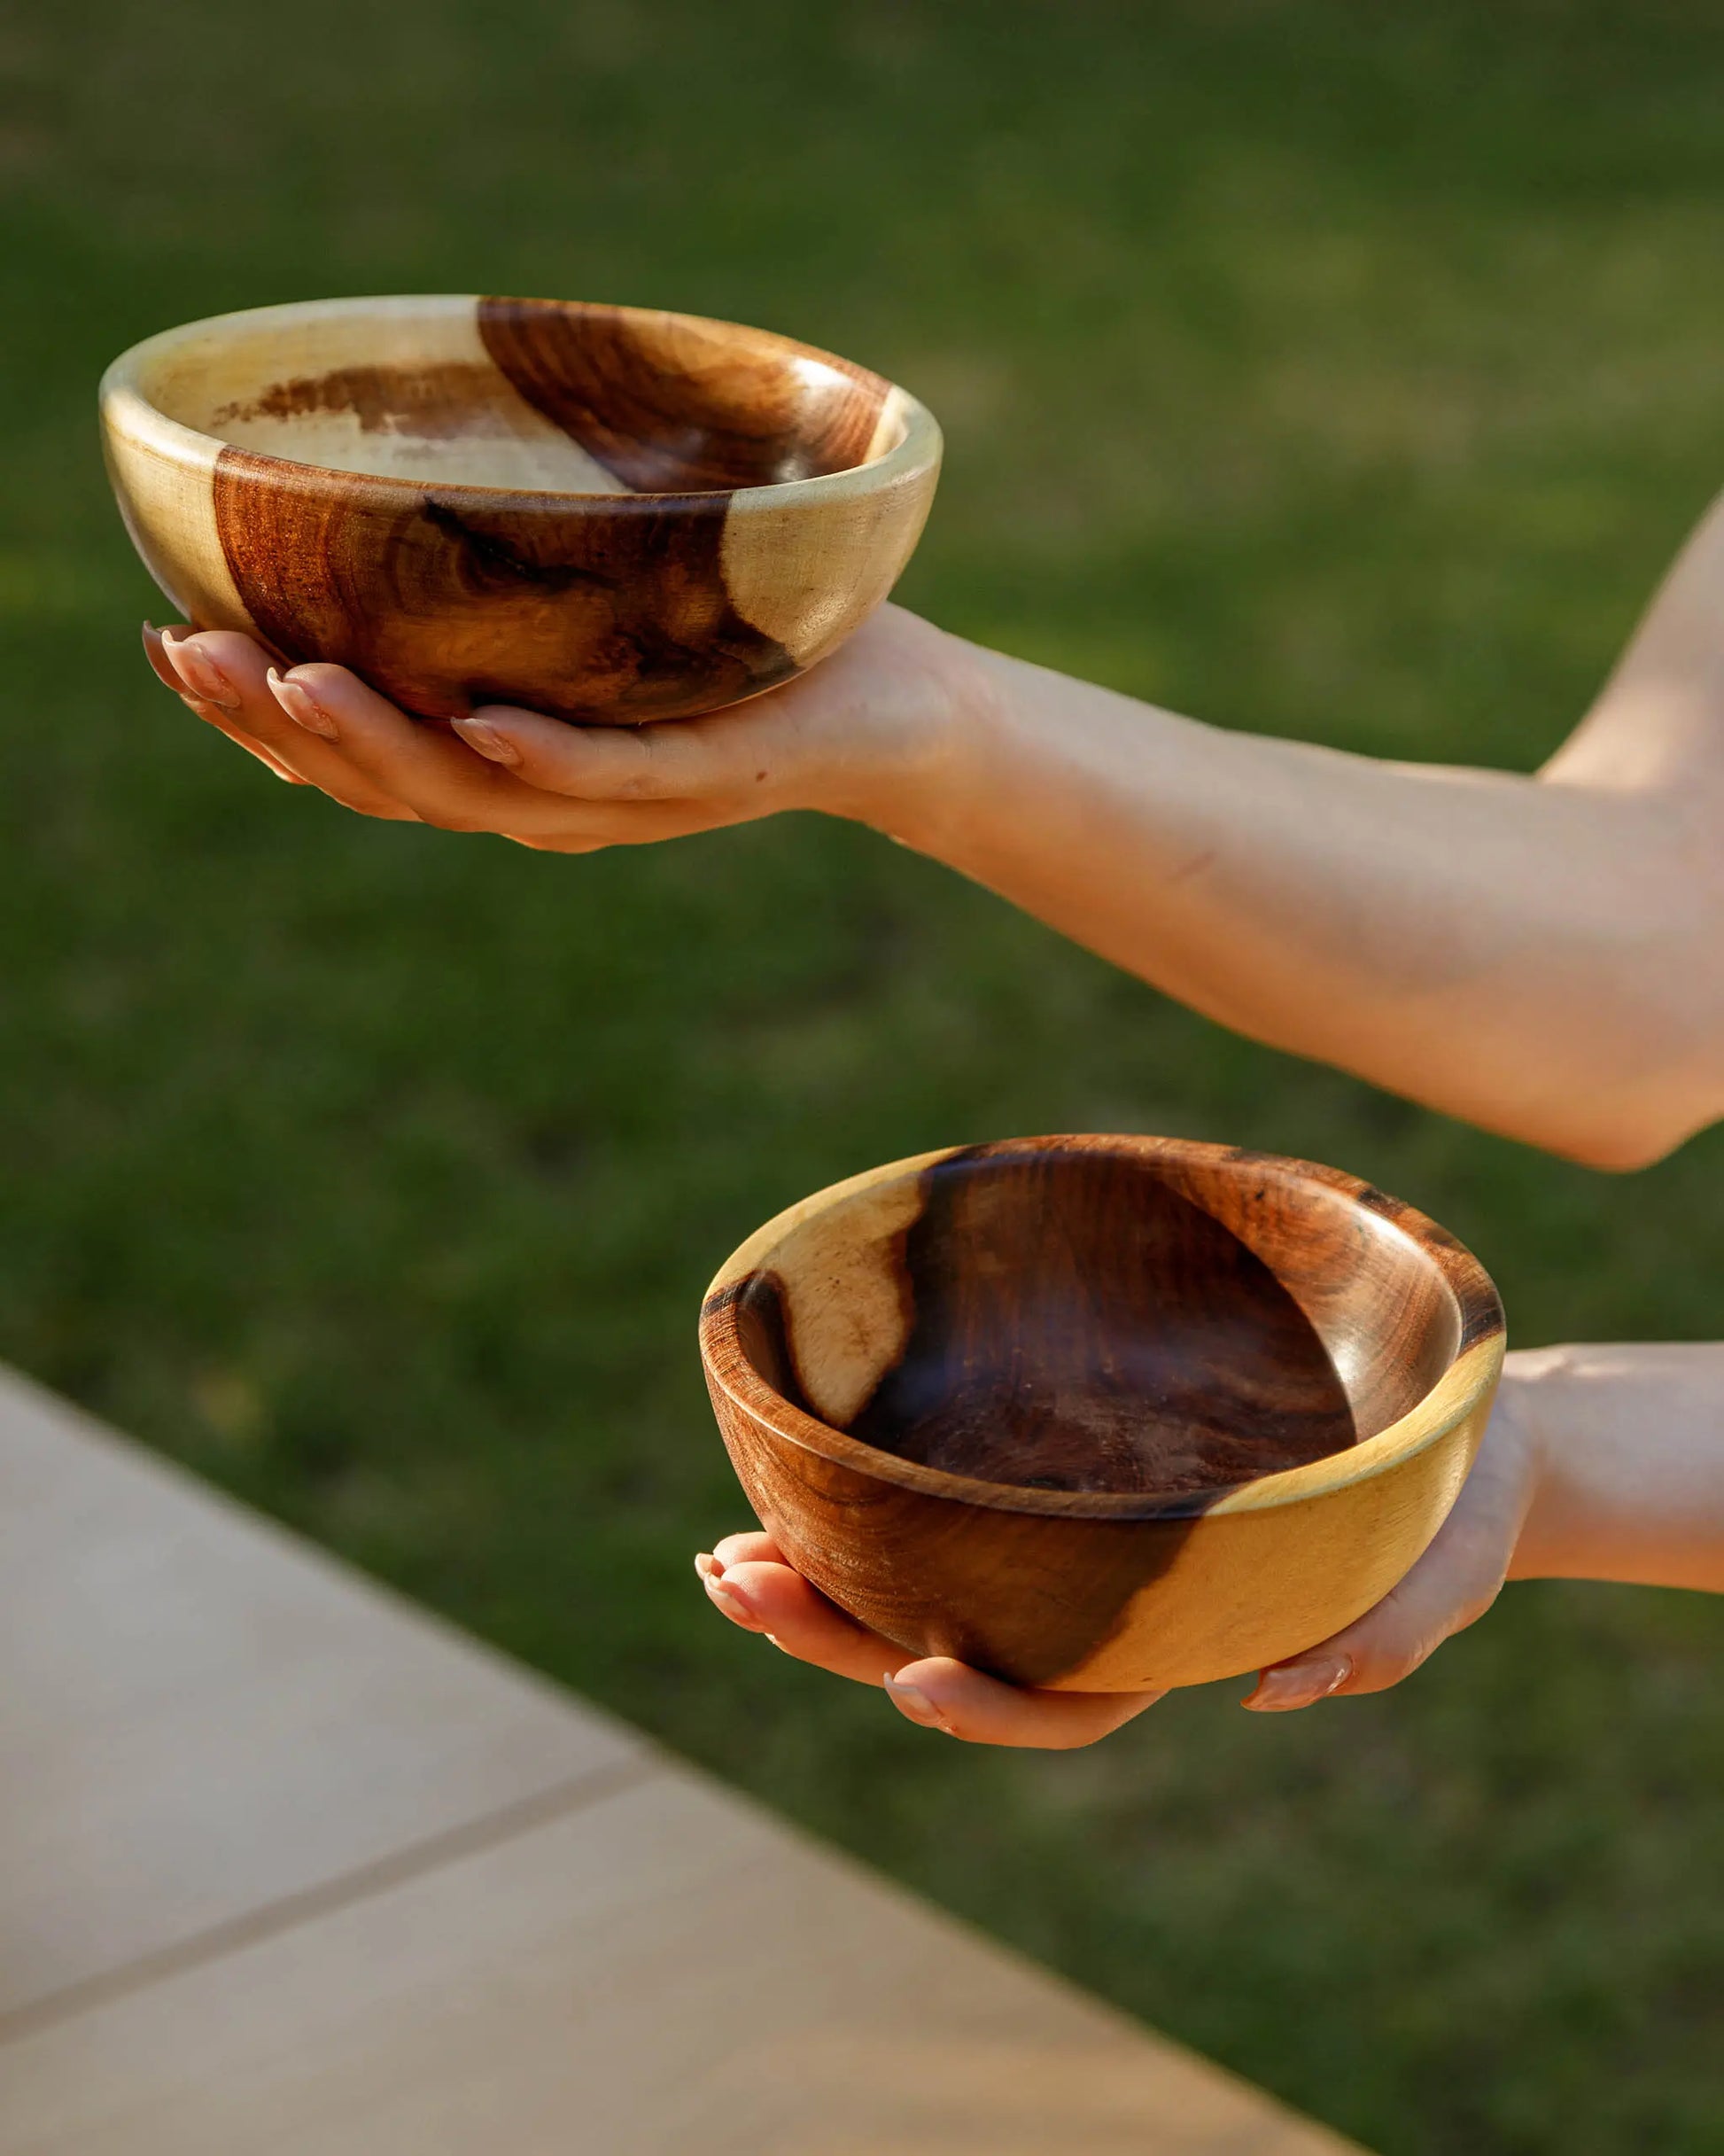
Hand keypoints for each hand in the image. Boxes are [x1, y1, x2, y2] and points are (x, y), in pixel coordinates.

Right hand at [141, 606, 982, 849]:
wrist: (901, 710)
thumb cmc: (742, 645)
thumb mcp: (602, 609)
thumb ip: (512, 590)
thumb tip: (411, 499)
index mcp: (512, 761)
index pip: (363, 755)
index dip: (257, 720)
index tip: (168, 648)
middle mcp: (552, 795)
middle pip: (392, 784)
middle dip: (279, 726)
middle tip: (190, 657)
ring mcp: (628, 794)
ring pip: (479, 794)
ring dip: (380, 744)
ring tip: (292, 680)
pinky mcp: (712, 773)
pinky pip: (616, 776)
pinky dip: (545, 757)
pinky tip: (484, 725)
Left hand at [697, 1374, 1541, 1746]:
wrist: (1448, 1440)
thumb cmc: (1448, 1517)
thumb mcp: (1434, 1576)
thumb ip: (1369, 1640)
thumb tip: (1273, 1692)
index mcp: (1180, 1645)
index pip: (1070, 1701)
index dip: (992, 1706)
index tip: (910, 1679)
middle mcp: (1104, 1610)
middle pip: (958, 1646)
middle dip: (840, 1632)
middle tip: (734, 1581)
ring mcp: (1071, 1550)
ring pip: (929, 1588)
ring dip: (822, 1577)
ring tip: (721, 1560)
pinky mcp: (1060, 1479)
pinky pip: (950, 1505)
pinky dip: (869, 1502)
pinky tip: (795, 1486)